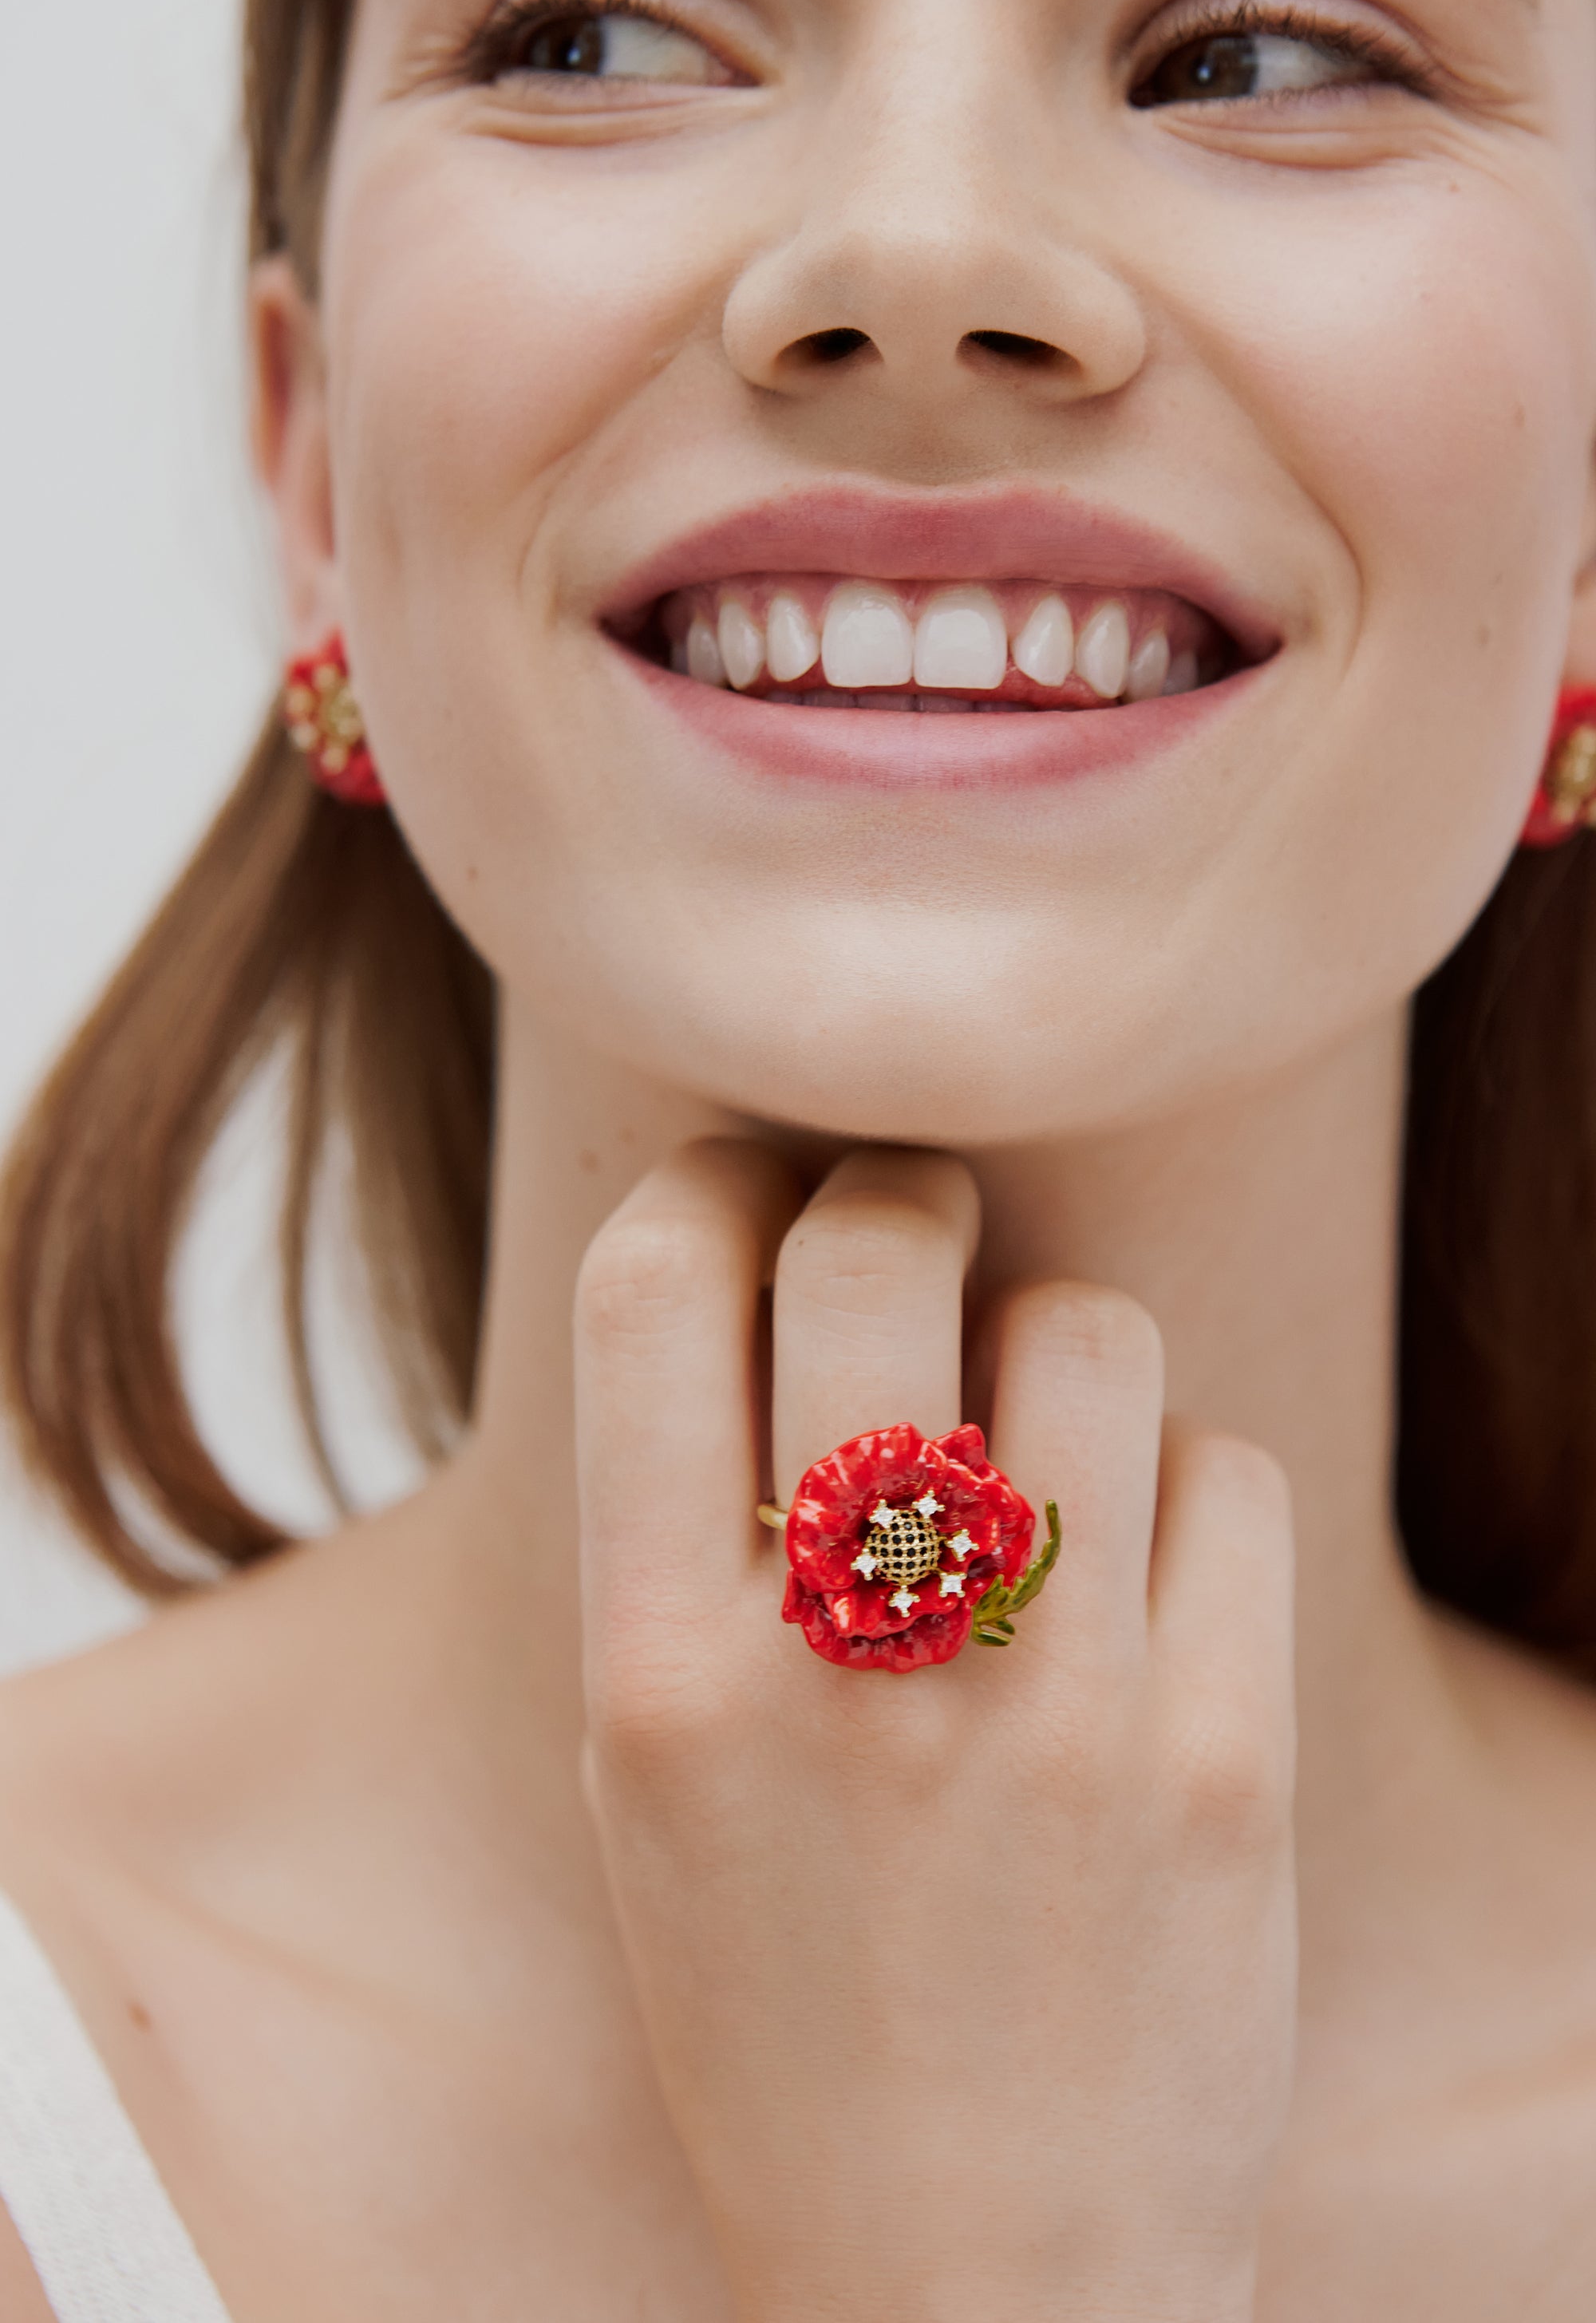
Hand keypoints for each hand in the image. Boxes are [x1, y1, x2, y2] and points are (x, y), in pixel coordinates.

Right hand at [576, 1142, 1296, 2322]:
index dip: (713, 1182)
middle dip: (902, 1195)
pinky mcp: (1224, 1756)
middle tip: (924, 1235)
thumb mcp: (649, 1786)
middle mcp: (842, 1670)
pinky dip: (1185, 1489)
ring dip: (1067, 1345)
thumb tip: (775, 1270)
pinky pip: (1224, 1471)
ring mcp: (1048, 1709)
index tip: (756, 1196)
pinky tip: (1143, 1585)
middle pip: (878, 1250)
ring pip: (1090, 1330)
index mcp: (658, 1672)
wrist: (971, 2284)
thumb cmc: (787, 2009)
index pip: (650, 1284)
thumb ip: (686, 1536)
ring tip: (1049, 1441)